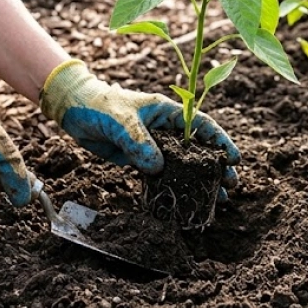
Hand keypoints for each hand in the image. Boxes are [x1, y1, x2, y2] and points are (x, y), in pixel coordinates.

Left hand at [39, 60, 240, 184]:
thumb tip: (158, 168)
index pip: (202, 126)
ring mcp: (153, 145)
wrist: (74, 110)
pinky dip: (172, 187)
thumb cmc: (100, 105)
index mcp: (168, 112)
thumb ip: (139, 142)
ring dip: (198, 181)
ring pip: (182, 165)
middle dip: (216, 167)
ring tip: (215, 200)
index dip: (220, 142)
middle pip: (198, 149)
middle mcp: (165, 129)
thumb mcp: (121, 121)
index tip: (234, 159)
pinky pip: (160, 174)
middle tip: (230, 185)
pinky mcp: (139, 159)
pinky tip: (183, 201)